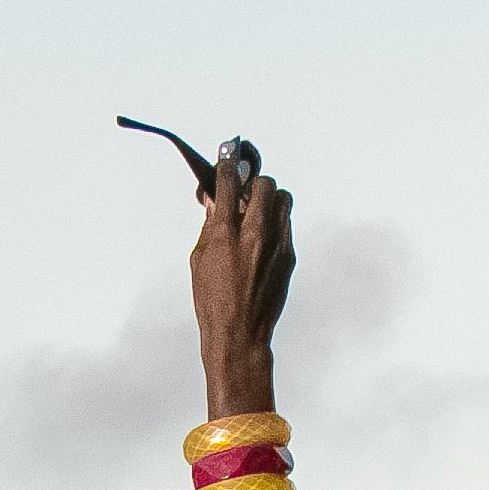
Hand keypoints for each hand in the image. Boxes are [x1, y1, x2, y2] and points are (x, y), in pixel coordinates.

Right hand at [190, 155, 294, 411]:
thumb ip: (210, 226)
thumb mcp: (200, 259)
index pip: (228, 180)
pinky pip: (286, 223)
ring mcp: (276, 243)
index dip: (227, 164)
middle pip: (263, 183)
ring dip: (269, 199)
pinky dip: (275, 222)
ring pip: (282, 198)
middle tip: (243, 192)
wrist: (240, 334)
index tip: (227, 155)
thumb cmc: (213, 301)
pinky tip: (262, 237)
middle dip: (252, 183)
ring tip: (257, 212)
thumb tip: (214, 201)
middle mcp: (253, 233)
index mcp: (225, 232)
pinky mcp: (288, 255)